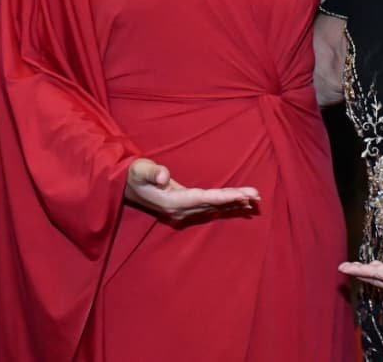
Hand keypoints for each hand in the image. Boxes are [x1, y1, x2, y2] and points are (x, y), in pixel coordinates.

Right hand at [124, 158, 259, 220]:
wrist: (124, 186)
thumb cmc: (134, 174)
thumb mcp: (140, 170)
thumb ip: (151, 172)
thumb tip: (163, 176)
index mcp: (173, 201)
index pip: (205, 199)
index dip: (225, 197)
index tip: (244, 195)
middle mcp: (180, 210)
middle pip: (213, 205)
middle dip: (235, 201)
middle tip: (258, 196)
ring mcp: (182, 211)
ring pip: (213, 208)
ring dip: (232, 205)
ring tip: (254, 202)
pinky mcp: (183, 208)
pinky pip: (208, 208)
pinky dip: (223, 206)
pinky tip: (237, 205)